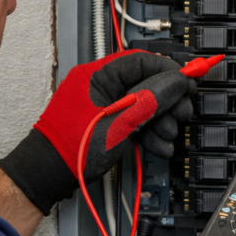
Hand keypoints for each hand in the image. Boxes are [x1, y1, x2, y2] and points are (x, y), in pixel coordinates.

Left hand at [0, 50, 193, 214]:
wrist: (49, 175)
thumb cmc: (70, 149)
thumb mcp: (118, 123)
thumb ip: (149, 101)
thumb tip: (175, 82)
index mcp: (97, 75)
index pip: (141, 60)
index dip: (168, 71)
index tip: (187, 83)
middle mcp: (100, 86)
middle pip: (146, 82)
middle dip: (167, 101)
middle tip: (182, 113)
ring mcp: (104, 104)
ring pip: (143, 104)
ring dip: (161, 120)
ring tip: (168, 135)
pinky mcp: (107, 122)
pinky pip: (135, 119)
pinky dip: (149, 131)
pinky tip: (159, 145)